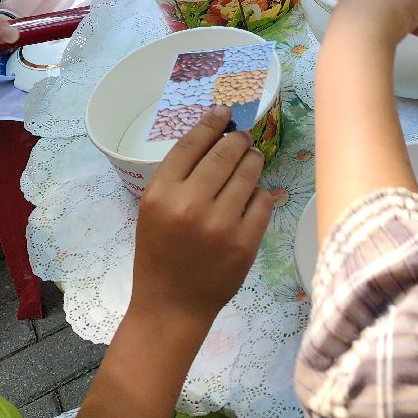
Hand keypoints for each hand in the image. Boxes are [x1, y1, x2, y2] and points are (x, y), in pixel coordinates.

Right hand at [132, 109, 273, 325]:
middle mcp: (189, 205)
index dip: (211, 123)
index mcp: (160, 194)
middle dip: (238, 140)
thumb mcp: (154, 210)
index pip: (192, 144)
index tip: (223, 113)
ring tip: (250, 160)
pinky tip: (253, 196)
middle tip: (242, 138)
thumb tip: (217, 134)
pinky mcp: (245, 242)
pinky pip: (263, 200)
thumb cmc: (160, 253)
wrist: (172, 305)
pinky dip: (261, 194)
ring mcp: (220, 224)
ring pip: (249, 171)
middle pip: (225, 152)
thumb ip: (179, 175)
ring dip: (253, 160)